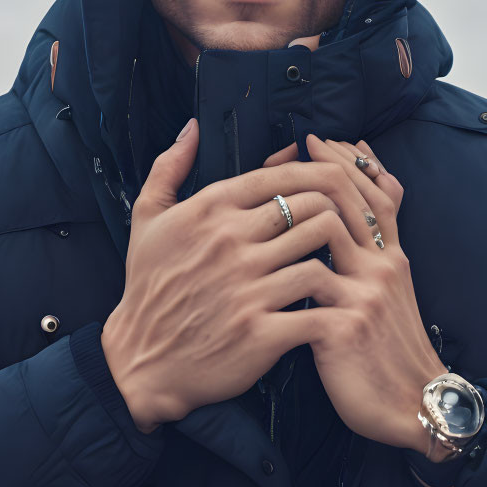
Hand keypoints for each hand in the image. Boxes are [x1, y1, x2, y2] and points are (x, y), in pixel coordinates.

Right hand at [101, 119, 378, 431]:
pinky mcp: (260, 332)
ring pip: (321, 251)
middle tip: (345, 224)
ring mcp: (246, 288)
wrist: (142, 361)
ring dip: (339, 254)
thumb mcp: (146, 218)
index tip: (330, 184)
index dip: (316, 174)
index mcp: (208, 210)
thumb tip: (193, 126)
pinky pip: (317, 305)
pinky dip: (333, 301)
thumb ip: (170, 166)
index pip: (280, 176)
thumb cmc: (148, 285)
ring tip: (343, 259)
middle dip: (336, 211)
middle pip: (312, 207)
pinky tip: (335, 301)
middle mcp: (229, 243)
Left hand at [264, 135, 444, 453]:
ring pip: (328, 229)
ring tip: (261, 190)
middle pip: (352, 196)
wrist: (412, 406)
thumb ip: (372, 256)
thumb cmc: (388, 350)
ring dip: (293, 204)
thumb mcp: (392, 295)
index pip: (376, 190)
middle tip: (288, 146)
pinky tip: (254, 251)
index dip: (349, 160)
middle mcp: (383, 266)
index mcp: (392, 257)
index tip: (316, 139)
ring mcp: (365, 293)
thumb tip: (349, 222)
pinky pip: (308, 283)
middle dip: (318, 166)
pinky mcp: (344, 326)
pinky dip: (280, 264)